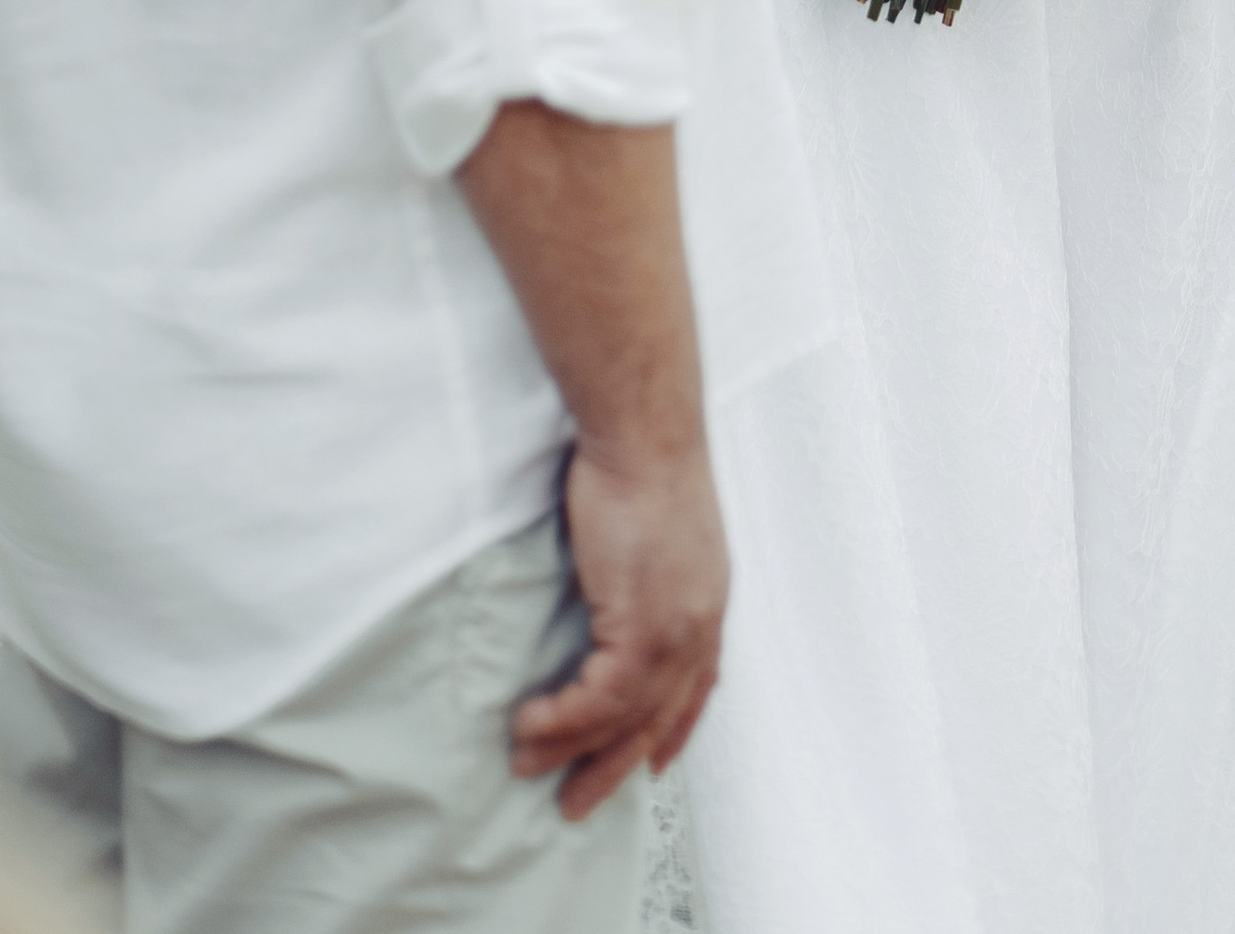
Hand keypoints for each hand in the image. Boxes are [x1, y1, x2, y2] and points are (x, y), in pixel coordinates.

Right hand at [511, 438, 729, 818]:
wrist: (643, 433)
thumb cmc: (641, 464)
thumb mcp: (656, 533)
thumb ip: (646, 577)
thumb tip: (615, 599)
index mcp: (709, 599)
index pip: (700, 684)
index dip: (675, 728)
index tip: (656, 763)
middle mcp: (701, 622)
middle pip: (658, 717)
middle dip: (615, 765)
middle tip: (576, 802)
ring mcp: (676, 629)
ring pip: (622, 717)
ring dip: (569, 747)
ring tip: (526, 763)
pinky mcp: (642, 625)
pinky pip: (598, 698)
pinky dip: (561, 719)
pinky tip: (529, 722)